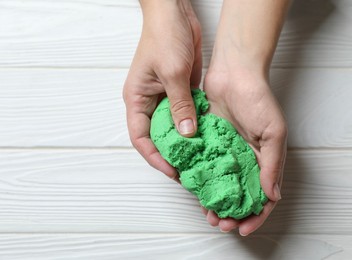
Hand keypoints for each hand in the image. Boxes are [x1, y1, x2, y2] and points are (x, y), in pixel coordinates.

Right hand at [123, 0, 201, 178]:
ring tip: (201, 158)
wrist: (175, 13)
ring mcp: (165, 97)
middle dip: (171, 154)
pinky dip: (194, 125)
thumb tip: (187, 133)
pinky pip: (186, 114)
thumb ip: (180, 104)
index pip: (140, 138)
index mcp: (136, 99)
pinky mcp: (180, 91)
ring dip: (185, 142)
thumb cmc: (164, 36)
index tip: (172, 170)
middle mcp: (149, 102)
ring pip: (173, 127)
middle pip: (157, 137)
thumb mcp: (173, 72)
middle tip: (189, 169)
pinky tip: (208, 136)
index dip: (154, 157)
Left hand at [202, 57, 287, 235]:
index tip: (244, 227)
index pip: (264, 195)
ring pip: (221, 185)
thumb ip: (273, 164)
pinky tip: (195, 191)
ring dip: (215, 201)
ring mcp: (226, 152)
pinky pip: (205, 166)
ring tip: (207, 213)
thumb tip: (273, 196)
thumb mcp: (274, 132)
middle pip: (240, 194)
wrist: (234, 73)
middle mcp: (245, 159)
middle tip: (220, 223)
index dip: (256, 214)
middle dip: (232, 212)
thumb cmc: (258, 99)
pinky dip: (201, 181)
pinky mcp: (209, 143)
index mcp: (264, 159)